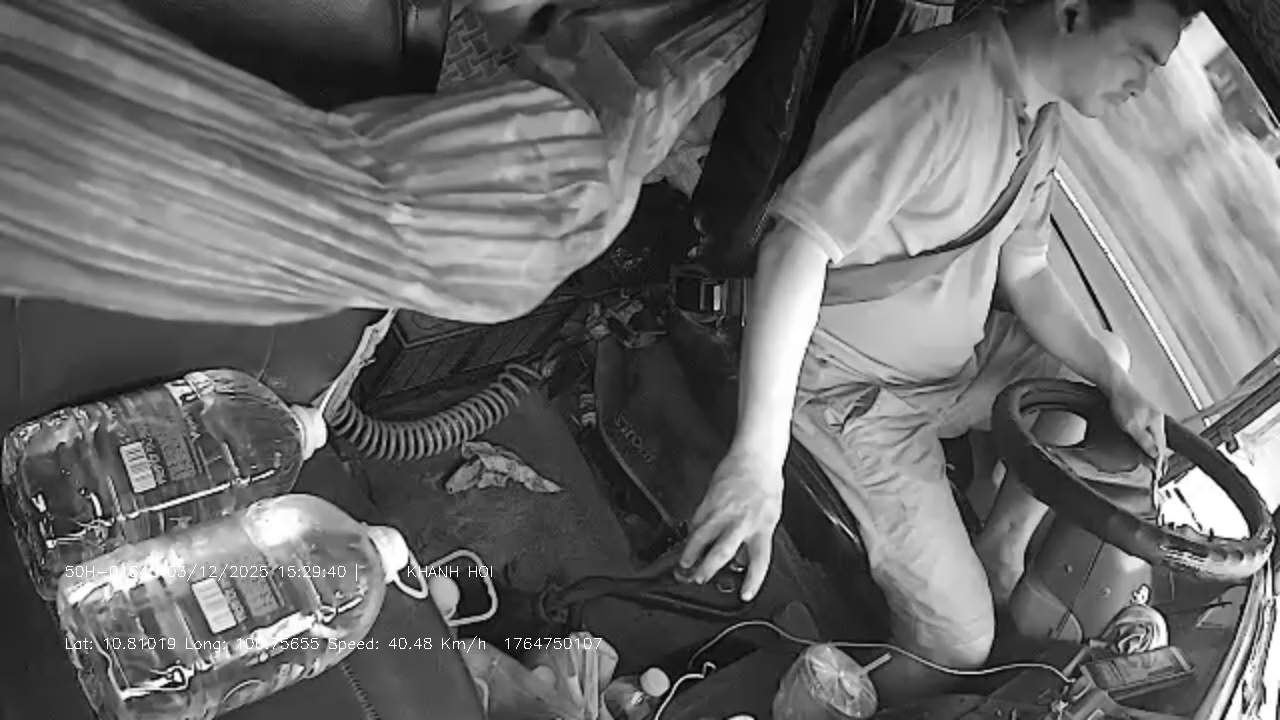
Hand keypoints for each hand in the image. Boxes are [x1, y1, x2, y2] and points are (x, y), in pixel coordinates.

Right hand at [678, 449, 782, 600]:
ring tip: (684, 564)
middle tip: (699, 579)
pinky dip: (692, 532)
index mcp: (763, 527)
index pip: (759, 561)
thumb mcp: (770, 516)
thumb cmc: (766, 485)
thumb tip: (742, 559)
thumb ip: (757, 538)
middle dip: (708, 569)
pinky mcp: (709, 500)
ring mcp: (724, 510)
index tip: (745, 595)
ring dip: (691, 553)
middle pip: (722, 552)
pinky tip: (688, 539)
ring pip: (702, 537)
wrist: (756, 456)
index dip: (752, 581)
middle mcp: (743, 521)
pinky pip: (697, 520)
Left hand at [1106, 378, 1168, 476]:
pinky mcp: (1145, 412)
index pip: (1161, 447)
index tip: (1158, 472)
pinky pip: (1150, 429)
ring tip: (1150, 458)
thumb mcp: (1131, 426)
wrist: (1116, 385)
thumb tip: (1155, 454)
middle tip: (1155, 468)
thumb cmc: (1122, 402)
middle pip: (1160, 442)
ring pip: (1155, 436)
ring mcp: (1152, 414)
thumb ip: (1144, 441)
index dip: (1159, 461)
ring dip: (1153, 447)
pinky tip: (1144, 442)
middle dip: (1157, 455)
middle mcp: (1158, 418)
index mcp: (1157, 423)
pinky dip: (1148, 438)